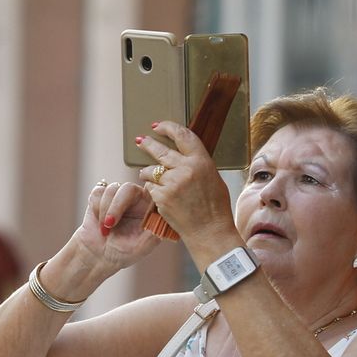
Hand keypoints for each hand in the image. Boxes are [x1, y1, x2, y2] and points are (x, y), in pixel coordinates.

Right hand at [69, 179, 162, 273]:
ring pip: (111, 190)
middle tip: (110, 224)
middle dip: (116, 206)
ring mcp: (118, 196)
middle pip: (129, 187)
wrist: (97, 256)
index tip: (138, 209)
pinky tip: (99, 222)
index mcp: (149, 208)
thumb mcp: (142, 248)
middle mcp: (135, 199)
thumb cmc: (122, 253)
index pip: (152, 192)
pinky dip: (96, 208)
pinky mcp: (101, 196)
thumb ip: (154, 233)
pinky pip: (98, 192)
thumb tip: (164, 218)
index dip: (143, 195)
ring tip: (105, 231)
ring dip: (104, 211)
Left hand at [137, 122, 239, 254]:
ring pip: (150, 170)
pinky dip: (152, 189)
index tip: (158, 126)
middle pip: (160, 150)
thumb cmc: (215, 207)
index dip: (168, 128)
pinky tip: (160, 195)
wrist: (209, 230)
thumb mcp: (214, 178)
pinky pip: (150, 187)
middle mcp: (185, 169)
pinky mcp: (161, 197)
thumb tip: (184, 156)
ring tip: (152, 177)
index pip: (182, 135)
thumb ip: (198, 165)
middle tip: (141, 141)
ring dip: (149, 173)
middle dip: (148, 144)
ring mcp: (172, 183)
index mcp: (201, 161)